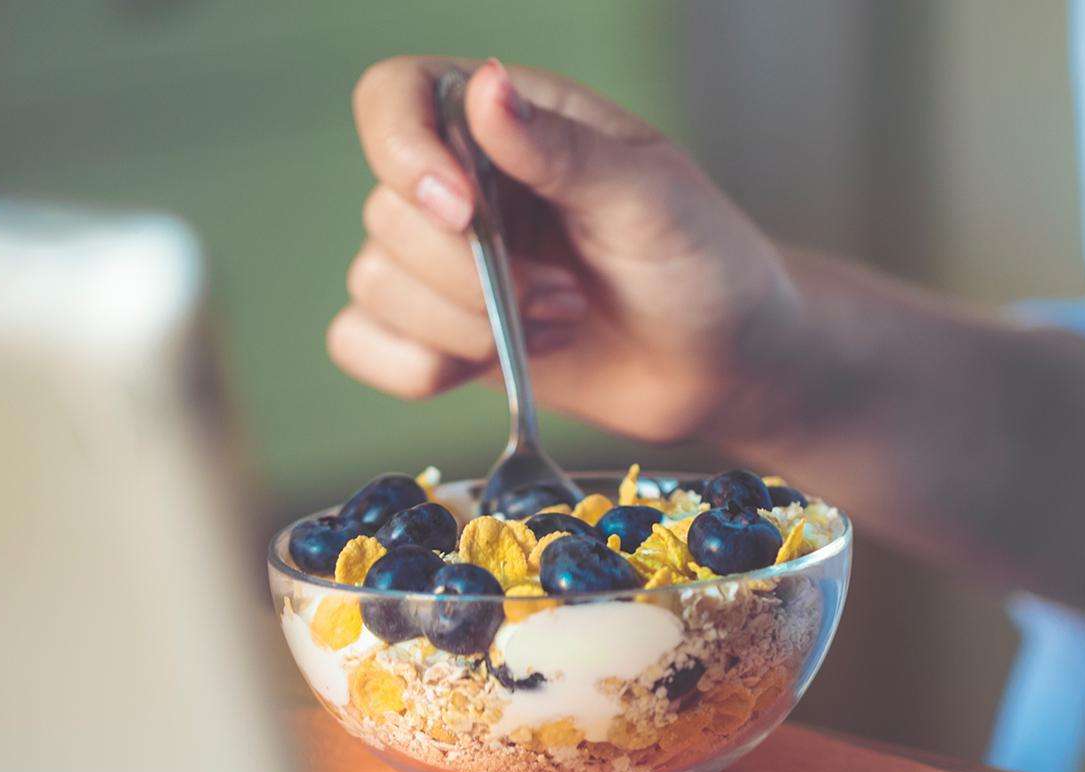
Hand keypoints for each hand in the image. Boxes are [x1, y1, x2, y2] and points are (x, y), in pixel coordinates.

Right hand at [330, 56, 803, 442]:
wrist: (721, 364)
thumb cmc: (702, 263)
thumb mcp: (649, 197)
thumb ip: (562, 150)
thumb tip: (487, 90)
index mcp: (505, 121)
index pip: (394, 98)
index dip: (404, 153)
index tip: (465, 210)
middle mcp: (460, 183)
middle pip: (385, 213)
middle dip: (474, 276)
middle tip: (565, 294)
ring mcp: (444, 262)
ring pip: (375, 284)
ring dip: (468, 327)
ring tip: (557, 322)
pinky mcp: (440, 334)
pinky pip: (363, 345)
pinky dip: (419, 367)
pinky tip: (502, 363)